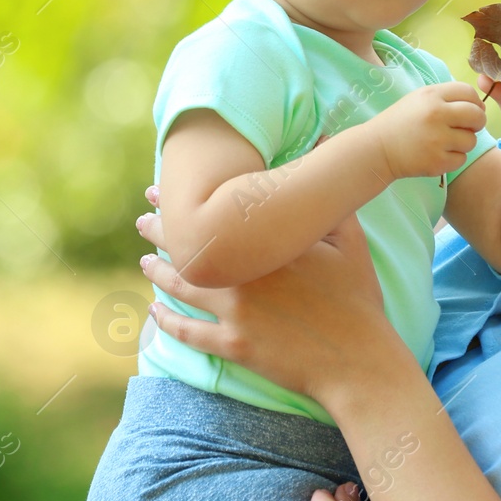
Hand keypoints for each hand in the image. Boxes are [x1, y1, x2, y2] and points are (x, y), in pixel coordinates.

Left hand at [136, 186, 396, 406]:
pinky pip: (189, 332)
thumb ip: (329, 197)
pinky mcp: (234, 346)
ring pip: (181, 288)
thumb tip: (327, 140)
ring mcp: (236, 312)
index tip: (160, 192)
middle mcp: (244, 275)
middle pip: (188, 249)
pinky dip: (166, 321)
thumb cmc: (358, 298)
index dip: (180, 203)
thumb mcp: (351, 240)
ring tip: (145, 261)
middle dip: (159, 232)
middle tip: (142, 221)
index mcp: (266, 246)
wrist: (358, 360)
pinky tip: (153, 312)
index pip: (212, 216)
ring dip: (157, 272)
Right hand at [364, 81, 486, 179]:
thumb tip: (479, 106)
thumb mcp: (419, 99)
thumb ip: (447, 98)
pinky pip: (462, 159)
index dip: (475, 102)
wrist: (377, 148)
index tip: (471, 110)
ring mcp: (437, 139)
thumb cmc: (401, 122)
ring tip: (444, 143)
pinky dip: (453, 159)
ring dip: (462, 143)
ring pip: (471, 140)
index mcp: (431, 96)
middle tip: (467, 128)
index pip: (469, 93)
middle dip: (477, 123)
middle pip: (477, 116)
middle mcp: (436, 114)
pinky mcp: (437, 161)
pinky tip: (437, 155)